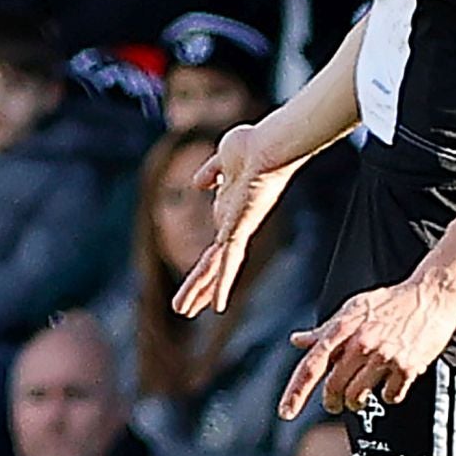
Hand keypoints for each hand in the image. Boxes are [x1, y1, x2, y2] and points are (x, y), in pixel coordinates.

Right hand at [173, 122, 297, 317]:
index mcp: (231, 211)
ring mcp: (238, 228)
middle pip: (215, 262)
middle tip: (186, 308)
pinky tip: (218, 306)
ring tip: (184, 311)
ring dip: (200, 289)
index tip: (200, 278)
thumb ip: (211, 172)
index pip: (216, 246)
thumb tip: (198, 184)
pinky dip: (222, 284)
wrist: (271, 143)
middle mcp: (235, 224)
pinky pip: (228, 262)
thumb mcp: (224, 158)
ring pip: (217, 267)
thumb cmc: (254, 144)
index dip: (206, 263)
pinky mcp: (240, 229)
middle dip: (200, 284)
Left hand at [278, 277, 455, 419]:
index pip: (312, 365)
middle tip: (336, 404)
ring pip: (359, 396)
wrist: (432, 295)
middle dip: (333, 401)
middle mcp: (362, 343)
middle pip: (335, 387)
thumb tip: (297, 341)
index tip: (286, 412)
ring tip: (365, 391)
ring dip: (358, 400)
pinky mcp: (407, 366)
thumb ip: (326, 330)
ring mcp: (384, 356)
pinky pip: (389, 396)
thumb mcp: (355, 308)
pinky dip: (388, 394)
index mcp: (345, 328)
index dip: (296, 391)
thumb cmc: (393, 301)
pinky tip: (392, 382)